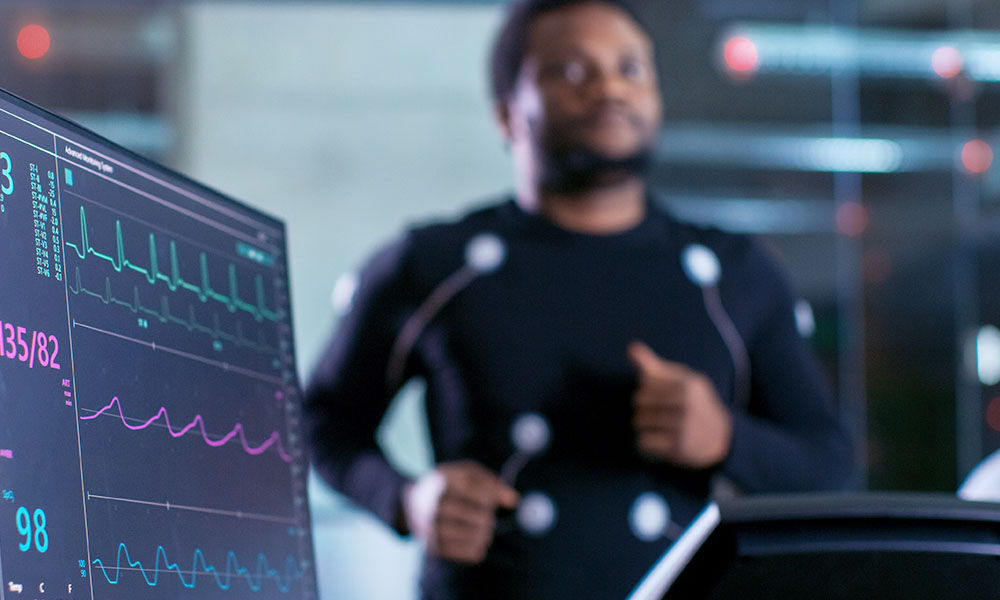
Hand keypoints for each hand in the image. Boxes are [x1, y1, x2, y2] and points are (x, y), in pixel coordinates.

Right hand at [402, 460, 519, 563]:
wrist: (412, 503)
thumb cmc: (449, 485)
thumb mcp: (467, 473)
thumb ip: (492, 482)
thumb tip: (513, 500)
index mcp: (446, 481)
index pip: (484, 496)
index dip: (493, 499)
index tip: (490, 500)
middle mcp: (435, 505)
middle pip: (482, 518)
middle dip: (489, 518)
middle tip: (486, 517)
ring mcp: (432, 528)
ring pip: (476, 537)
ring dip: (485, 534)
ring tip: (482, 529)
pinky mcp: (433, 547)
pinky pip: (467, 553)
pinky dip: (477, 548)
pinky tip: (476, 541)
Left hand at [628, 341, 732, 468]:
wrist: (720, 436)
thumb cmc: (692, 402)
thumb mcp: (680, 381)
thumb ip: (653, 366)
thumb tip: (631, 347)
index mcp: (688, 383)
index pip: (646, 382)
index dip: (646, 390)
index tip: (657, 397)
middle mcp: (687, 403)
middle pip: (640, 401)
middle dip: (642, 409)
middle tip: (654, 414)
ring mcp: (684, 425)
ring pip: (640, 422)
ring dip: (642, 426)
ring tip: (656, 428)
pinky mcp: (679, 447)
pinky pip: (644, 442)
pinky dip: (645, 443)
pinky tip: (657, 441)